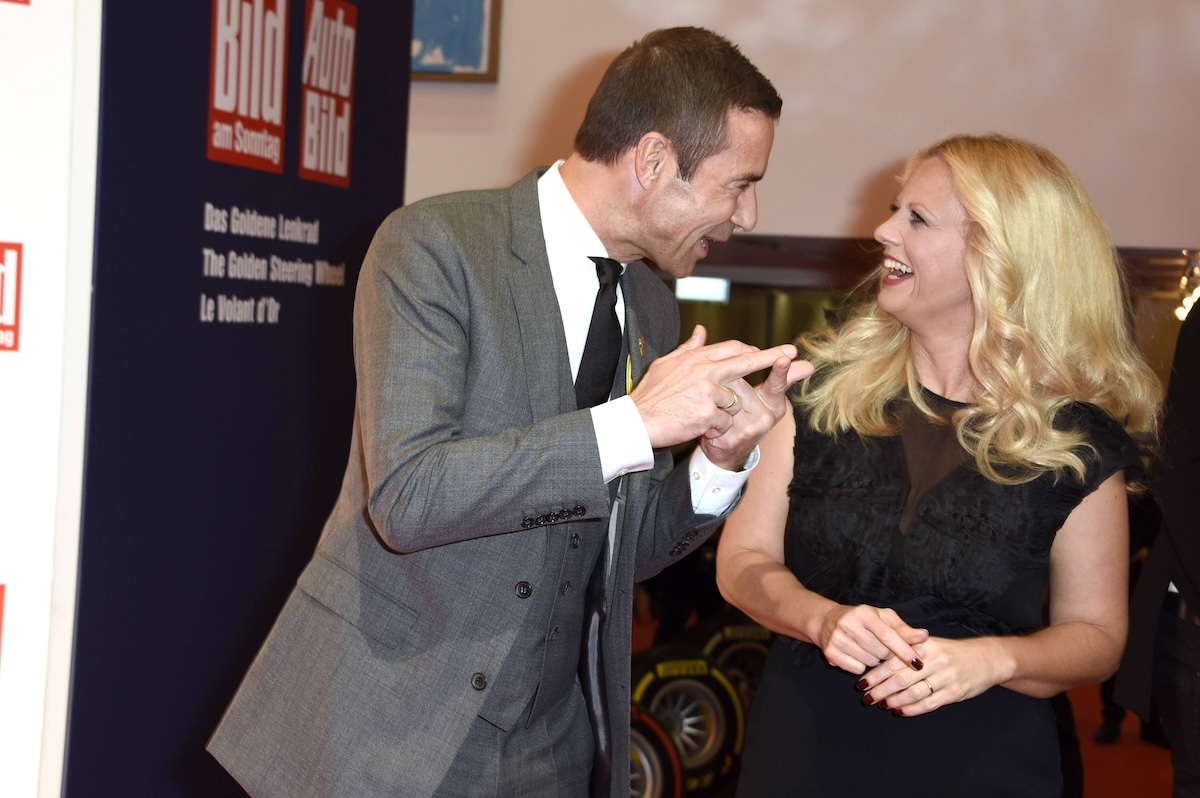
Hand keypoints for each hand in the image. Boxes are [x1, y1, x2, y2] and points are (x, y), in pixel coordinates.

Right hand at [630, 326, 812, 468]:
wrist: (635, 422)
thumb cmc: (650, 395)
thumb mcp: (667, 365)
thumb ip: (689, 348)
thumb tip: (702, 330)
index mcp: (697, 357)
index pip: (733, 348)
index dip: (752, 350)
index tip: (769, 351)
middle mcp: (706, 369)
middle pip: (747, 360)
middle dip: (773, 357)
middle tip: (793, 353)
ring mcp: (708, 391)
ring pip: (735, 401)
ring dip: (725, 413)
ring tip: (699, 417)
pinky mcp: (708, 412)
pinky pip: (725, 423)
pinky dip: (716, 430)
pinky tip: (698, 429)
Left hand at [698, 344, 813, 469]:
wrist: (726, 450)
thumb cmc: (745, 416)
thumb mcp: (767, 398)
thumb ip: (783, 378)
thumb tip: (810, 365)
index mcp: (775, 404)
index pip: (777, 384)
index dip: (779, 371)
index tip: (784, 359)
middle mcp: (766, 417)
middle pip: (741, 382)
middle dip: (727, 381)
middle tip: (724, 390)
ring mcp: (750, 429)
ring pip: (727, 395)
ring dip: (717, 394)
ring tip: (718, 405)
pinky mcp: (733, 437)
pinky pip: (718, 410)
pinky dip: (711, 408)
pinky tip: (711, 415)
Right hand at [814, 603, 928, 674]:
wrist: (826, 621)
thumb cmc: (862, 619)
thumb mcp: (882, 618)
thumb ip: (903, 628)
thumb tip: (924, 636)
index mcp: (864, 613)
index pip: (888, 635)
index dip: (905, 650)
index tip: (919, 663)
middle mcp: (848, 624)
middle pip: (881, 652)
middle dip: (887, 654)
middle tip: (881, 646)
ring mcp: (837, 639)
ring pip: (870, 663)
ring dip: (874, 660)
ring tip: (866, 648)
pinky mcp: (830, 653)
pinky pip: (857, 670)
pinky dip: (860, 666)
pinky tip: (855, 654)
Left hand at [857, 636, 1011, 716]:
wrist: (987, 659)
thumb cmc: (952, 652)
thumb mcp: (931, 644)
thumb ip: (908, 649)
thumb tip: (878, 658)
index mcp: (925, 646)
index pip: (894, 660)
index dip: (876, 673)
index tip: (861, 682)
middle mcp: (935, 661)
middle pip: (901, 678)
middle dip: (880, 690)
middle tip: (866, 697)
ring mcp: (946, 678)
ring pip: (913, 693)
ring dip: (894, 701)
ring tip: (881, 705)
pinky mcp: (954, 693)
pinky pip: (929, 704)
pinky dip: (912, 709)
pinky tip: (900, 712)